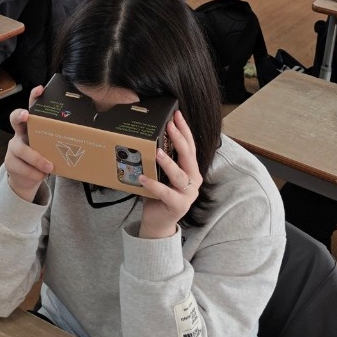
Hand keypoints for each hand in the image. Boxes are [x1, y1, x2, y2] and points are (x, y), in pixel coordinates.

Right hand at [4, 89, 53, 203]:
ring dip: (36, 159)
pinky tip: (41, 175)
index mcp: (32, 127)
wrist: (25, 179)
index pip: (31, 107)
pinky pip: (22, 167)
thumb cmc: (42, 158)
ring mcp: (12, 148)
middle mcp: (19, 134)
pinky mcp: (10, 163)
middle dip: (20, 115)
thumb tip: (86, 137)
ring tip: (49, 167)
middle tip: (27, 116)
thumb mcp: (50, 148)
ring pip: (21, 150)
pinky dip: (34, 173)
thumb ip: (58, 142)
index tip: (40, 90)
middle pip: (14, 119)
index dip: (34, 97)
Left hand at [137, 112, 199, 239]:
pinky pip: (166, 193)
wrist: (159, 221)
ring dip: (168, 162)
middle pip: (188, 156)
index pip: (190, 146)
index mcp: (191, 169)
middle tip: (170, 125)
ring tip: (157, 151)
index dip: (184, 130)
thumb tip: (148, 135)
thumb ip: (161, 159)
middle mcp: (193, 180)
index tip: (177, 115)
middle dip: (179, 139)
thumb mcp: (162, 173)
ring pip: (179, 175)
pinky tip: (143, 178)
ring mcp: (188, 194)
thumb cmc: (159, 194)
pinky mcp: (178, 206)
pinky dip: (154, 185)